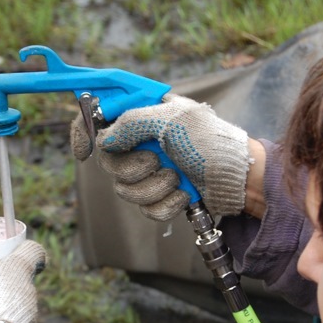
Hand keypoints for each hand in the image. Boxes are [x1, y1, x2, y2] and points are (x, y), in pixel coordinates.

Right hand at [70, 94, 250, 219]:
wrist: (240, 178)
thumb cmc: (212, 141)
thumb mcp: (172, 120)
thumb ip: (132, 122)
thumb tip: (105, 138)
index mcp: (143, 114)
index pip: (101, 116)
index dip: (83, 131)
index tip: (82, 152)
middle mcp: (143, 141)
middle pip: (109, 162)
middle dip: (132, 168)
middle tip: (156, 162)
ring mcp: (152, 169)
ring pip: (125, 189)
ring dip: (153, 187)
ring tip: (177, 178)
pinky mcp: (161, 194)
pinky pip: (145, 208)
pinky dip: (165, 204)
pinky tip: (184, 194)